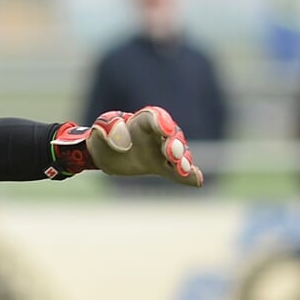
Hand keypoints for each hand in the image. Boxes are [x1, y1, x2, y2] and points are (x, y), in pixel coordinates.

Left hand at [50, 106, 202, 186]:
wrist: (106, 153)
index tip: (165, 130)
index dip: (162, 122)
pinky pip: (178, 172)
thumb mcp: (101, 128)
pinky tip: (197, 181)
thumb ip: (110, 128)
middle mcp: (159, 134)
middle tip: (174, 154)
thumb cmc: (105, 135)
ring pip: (179, 154)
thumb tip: (123, 142)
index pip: (155, 117)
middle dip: (175, 144)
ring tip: (184, 169)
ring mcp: (163, 151)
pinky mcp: (164, 167)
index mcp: (143, 120)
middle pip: (172, 136)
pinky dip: (188, 176)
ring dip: (183, 161)